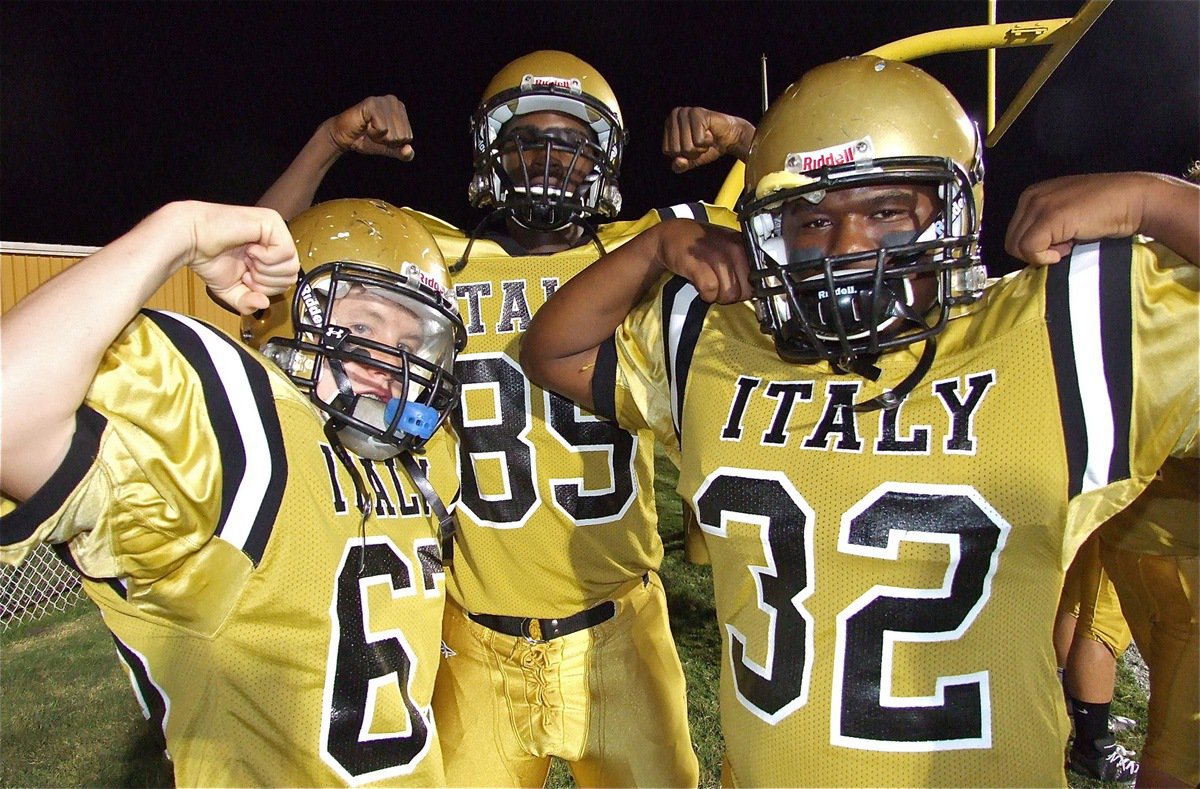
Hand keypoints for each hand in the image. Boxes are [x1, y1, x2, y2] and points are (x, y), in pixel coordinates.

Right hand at [179, 203, 299, 313]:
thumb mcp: (233, 291)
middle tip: (247, 270)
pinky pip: (285, 251)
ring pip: (291, 265)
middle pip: (292, 275)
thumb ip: (249, 303)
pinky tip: (251, 250)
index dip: (266, 288)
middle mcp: (274, 242)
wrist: (192, 240)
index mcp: (269, 255)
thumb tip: (265, 303)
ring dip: (265, 270)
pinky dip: (265, 257)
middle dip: (266, 281)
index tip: (246, 277)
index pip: (286, 281)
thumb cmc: (209, 258)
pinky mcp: (272, 222)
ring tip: (248, 260)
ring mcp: (275, 230)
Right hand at [327, 95, 414, 160]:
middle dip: (386, 140)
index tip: (380, 135)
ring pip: (392, 132)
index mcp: (401, 109)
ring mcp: (383, 101)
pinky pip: (382, 128)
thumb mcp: (389, 149)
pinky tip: (365, 125)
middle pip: (401, 135)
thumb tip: (409, 150)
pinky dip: (373, 133)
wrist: (344, 137)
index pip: (408, 137)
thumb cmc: (366, 140)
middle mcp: (394, 101)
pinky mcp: (372, 104)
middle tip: (373, 132)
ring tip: (368, 128)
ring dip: (378, 137)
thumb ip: (403, 153)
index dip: (392, 142)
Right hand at [657, 219, 751, 302]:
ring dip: (717, 296)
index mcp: (744, 245)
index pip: (760, 278)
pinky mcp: (699, 265)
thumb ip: (744, 263)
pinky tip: (700, 284)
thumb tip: (757, 287)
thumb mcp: (728, 246)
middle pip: (745, 291)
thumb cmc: (701, 244)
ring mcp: (717, 256)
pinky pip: (710, 292)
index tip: (740, 289)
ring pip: (729, 294)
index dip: (749, 289)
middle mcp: (734, 248)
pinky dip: (704, 294)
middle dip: (732, 295)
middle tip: (720, 286)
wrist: (672, 235)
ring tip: (709, 284)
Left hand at [662, 107, 754, 172]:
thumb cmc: (709, 147)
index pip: (667, 151)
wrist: (730, 138)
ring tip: (706, 137)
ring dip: (700, 148)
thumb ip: (681, 165)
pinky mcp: (698, 113)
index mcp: (668, 124)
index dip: (682, 155)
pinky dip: (707, 142)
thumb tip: (677, 162)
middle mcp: (675, 114)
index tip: (693, 146)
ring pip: (686, 146)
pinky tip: (711, 133)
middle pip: (676, 149)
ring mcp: (686, 112)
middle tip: (701, 142)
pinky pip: (698, 140)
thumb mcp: (691, 160)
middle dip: (692, 152)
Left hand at [1005, 173, 1149, 265]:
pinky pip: (1030, 249)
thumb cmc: (1104, 211)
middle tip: (1065, 245)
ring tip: (1068, 243)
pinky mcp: (1049, 217)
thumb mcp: (1065, 215)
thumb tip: (1030, 254)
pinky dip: (1046, 257)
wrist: (1133, 200)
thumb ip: (1043, 228)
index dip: (1035, 246)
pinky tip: (1068, 248)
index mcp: (1032, 195)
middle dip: (1037, 251)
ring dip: (1043, 254)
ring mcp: (1039, 205)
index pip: (1014, 233)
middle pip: (1012, 241)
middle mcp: (1031, 197)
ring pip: (1017, 247)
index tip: (1060, 242)